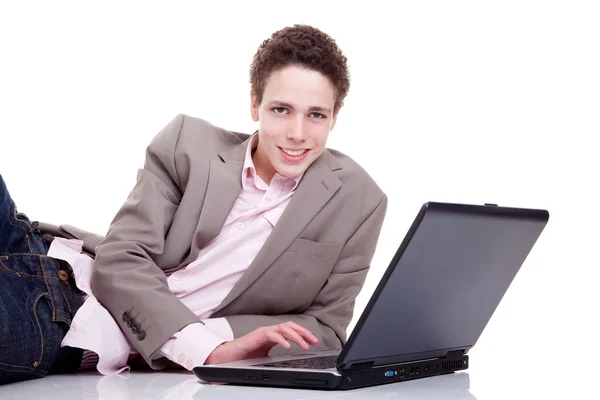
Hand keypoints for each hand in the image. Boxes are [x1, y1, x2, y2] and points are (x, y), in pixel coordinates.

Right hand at [204, 321, 318, 364]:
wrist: (226, 358)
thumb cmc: (243, 357)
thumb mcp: (265, 358)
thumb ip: (276, 357)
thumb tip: (288, 364)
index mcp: (272, 335)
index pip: (290, 330)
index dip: (303, 334)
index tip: (313, 341)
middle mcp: (268, 331)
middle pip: (290, 326)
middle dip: (303, 332)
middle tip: (314, 341)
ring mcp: (262, 332)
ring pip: (283, 328)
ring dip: (296, 336)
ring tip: (304, 345)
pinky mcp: (256, 337)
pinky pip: (271, 335)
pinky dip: (281, 339)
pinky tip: (288, 346)